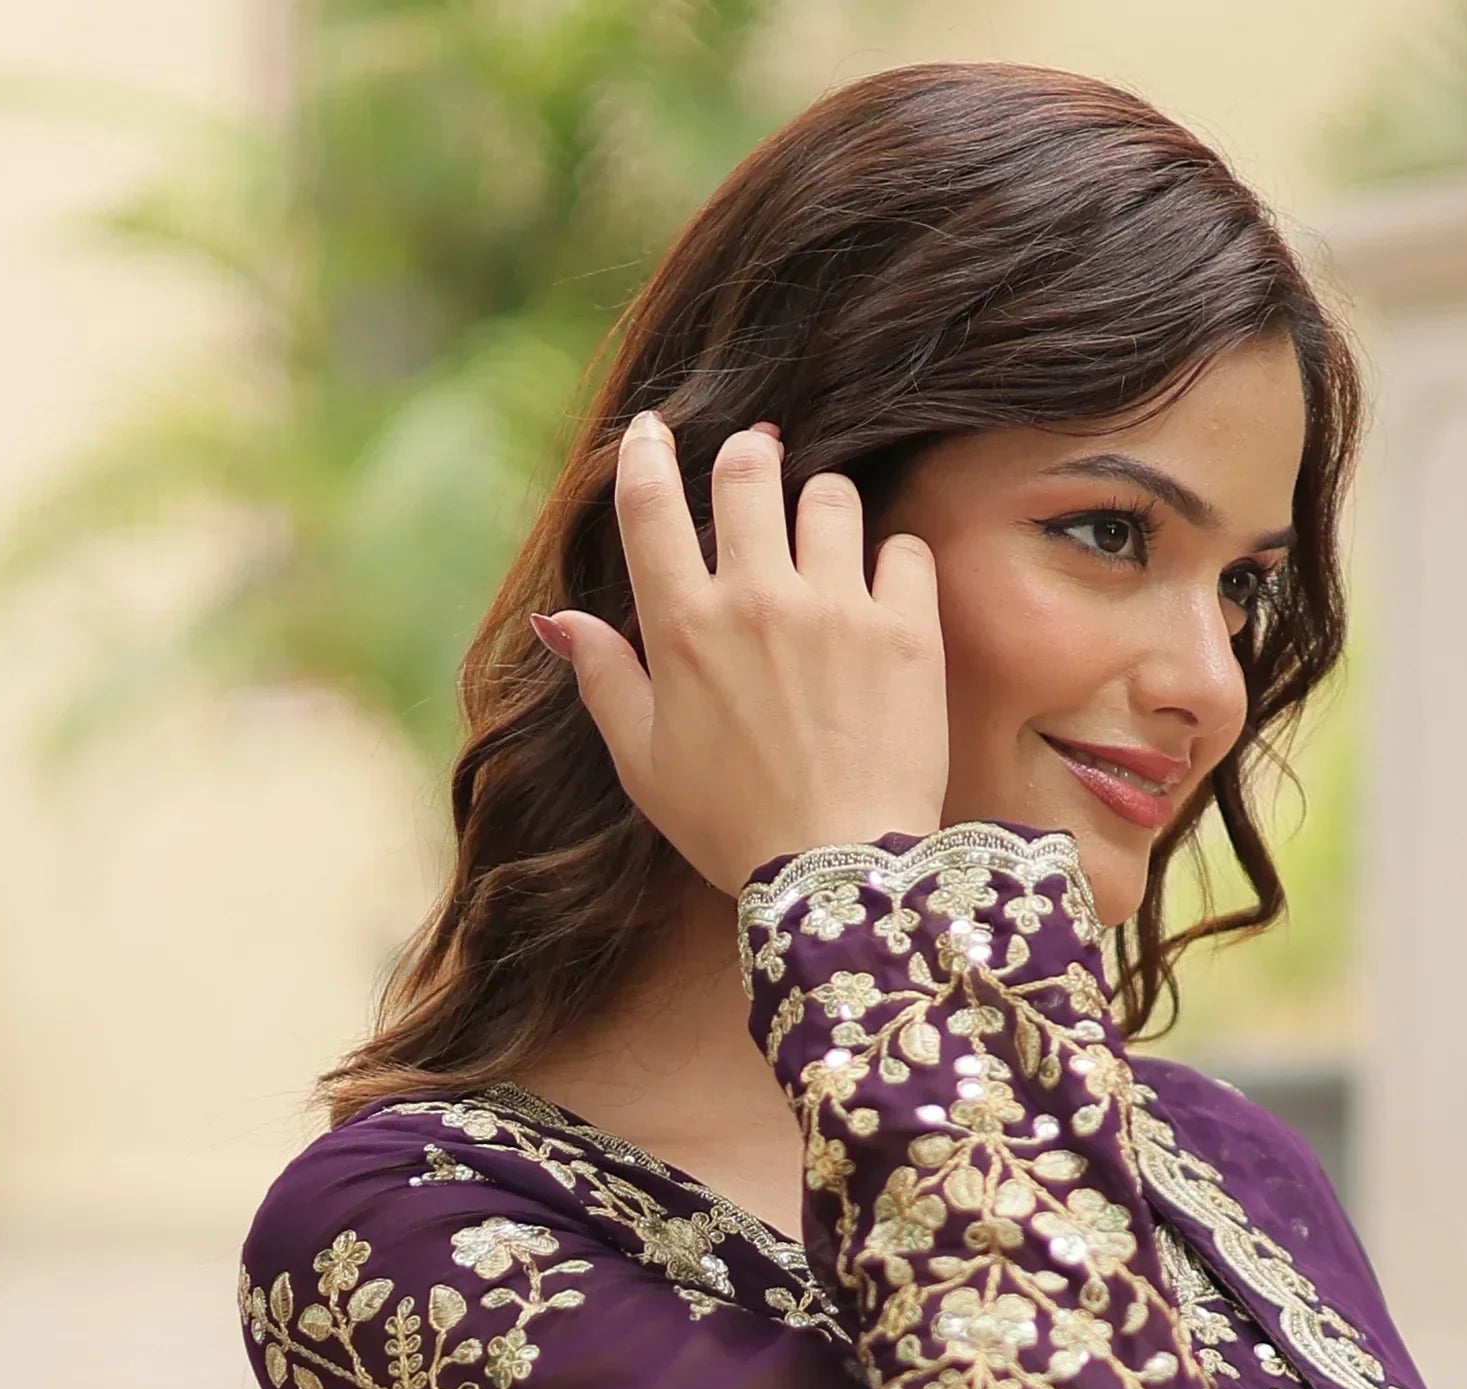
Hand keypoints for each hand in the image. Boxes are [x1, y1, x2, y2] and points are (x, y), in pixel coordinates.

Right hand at [535, 412, 948, 895]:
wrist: (835, 876)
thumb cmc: (731, 828)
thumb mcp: (645, 765)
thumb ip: (603, 680)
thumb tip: (558, 620)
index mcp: (682, 629)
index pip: (650, 503)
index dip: (644, 452)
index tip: (651, 433)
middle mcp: (756, 600)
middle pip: (746, 469)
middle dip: (747, 459)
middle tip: (756, 474)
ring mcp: (836, 609)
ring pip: (829, 496)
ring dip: (821, 510)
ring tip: (823, 547)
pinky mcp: (907, 631)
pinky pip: (903, 549)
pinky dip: (893, 564)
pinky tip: (883, 597)